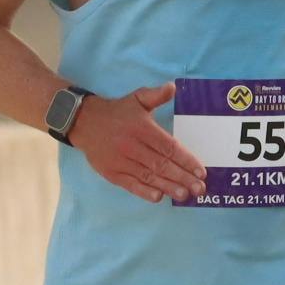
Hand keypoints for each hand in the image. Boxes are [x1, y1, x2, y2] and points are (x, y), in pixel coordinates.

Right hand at [74, 84, 204, 203]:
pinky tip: (159, 197)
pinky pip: (130, 184)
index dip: (186, 160)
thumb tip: (172, 87)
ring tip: (185, 195)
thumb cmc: (117, 112)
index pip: (168, 147)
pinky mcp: (112, 173)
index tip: (201, 171)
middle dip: (183, 177)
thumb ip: (155, 95)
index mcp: (142, 128)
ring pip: (148, 177)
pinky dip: (144, 192)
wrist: (83, 122)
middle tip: (200, 189)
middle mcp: (132, 146)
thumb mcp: (136, 98)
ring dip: (168, 187)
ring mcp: (121, 161)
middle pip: (161, 165)